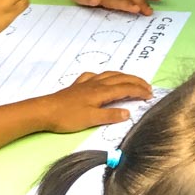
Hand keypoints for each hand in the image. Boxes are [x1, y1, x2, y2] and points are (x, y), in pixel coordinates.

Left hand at [35, 71, 152, 133]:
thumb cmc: (67, 117)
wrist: (44, 111)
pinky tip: (101, 79)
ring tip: (131, 81)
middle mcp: (96, 84)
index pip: (126, 89)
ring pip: (110, 75)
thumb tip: (128, 112)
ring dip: (123, 76)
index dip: (139, 91)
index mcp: (102, 92)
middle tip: (148, 87)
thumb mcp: (91, 119)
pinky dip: (104, 76)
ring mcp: (87, 83)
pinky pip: (95, 76)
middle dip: (136, 81)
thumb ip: (110, 115)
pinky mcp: (77, 86)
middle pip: (121, 78)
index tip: (150, 95)